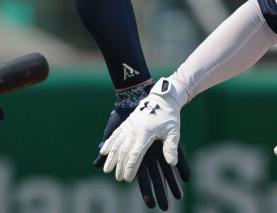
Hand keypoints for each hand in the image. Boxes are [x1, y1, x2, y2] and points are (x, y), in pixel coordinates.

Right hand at [94, 79, 189, 209]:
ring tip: (106, 169)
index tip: (127, 179)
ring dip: (111, 157)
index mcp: (145, 134)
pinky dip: (109, 143)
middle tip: (117, 179)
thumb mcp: (173, 132)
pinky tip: (103, 151)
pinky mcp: (127, 122)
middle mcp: (134, 130)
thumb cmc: (169, 116)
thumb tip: (172, 163)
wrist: (162, 97)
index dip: (130, 168)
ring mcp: (129, 126)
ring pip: (117, 144)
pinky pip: (116, 134)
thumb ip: (171, 148)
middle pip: (124, 151)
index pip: (135, 155)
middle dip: (120, 166)